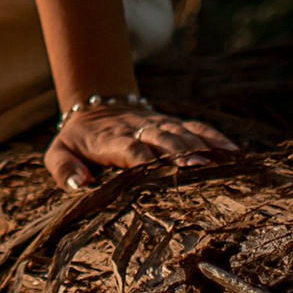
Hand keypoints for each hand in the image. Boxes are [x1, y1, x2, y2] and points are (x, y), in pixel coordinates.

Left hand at [46, 97, 234, 191]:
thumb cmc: (78, 141)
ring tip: (218, 165)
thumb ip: (64, 169)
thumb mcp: (58, 153)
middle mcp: (137, 129)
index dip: (140, 157)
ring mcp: (157, 124)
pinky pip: (196, 128)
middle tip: (195, 170)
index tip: (153, 170)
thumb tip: (80, 185)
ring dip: (200, 148)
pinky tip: (234, 153)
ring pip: (181, 133)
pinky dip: (215, 138)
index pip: (126, 147)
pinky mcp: (172, 124)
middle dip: (177, 153)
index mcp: (108, 138)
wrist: (95, 106)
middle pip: (160, 139)